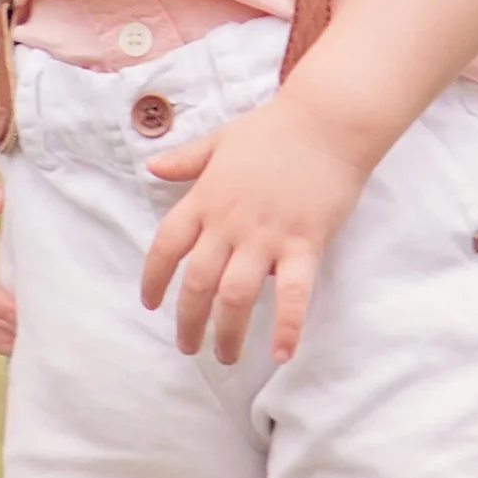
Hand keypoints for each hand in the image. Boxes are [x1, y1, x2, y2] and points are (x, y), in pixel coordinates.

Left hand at [140, 94, 371, 368]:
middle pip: (197, 283)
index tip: (150, 303)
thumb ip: (187, 159)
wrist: (327, 120)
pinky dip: (286, 327)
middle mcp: (229, 223)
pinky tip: (281, 355)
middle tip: (188, 347)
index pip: (166, 246)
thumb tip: (153, 167)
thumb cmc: (275, 128)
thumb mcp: (222, 139)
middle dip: (188, 321)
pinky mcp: (304, 244)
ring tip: (225, 357)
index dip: (154, 278)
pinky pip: (292, 294)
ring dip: (227, 332)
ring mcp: (266, 236)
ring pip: (236, 296)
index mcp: (206, 198)